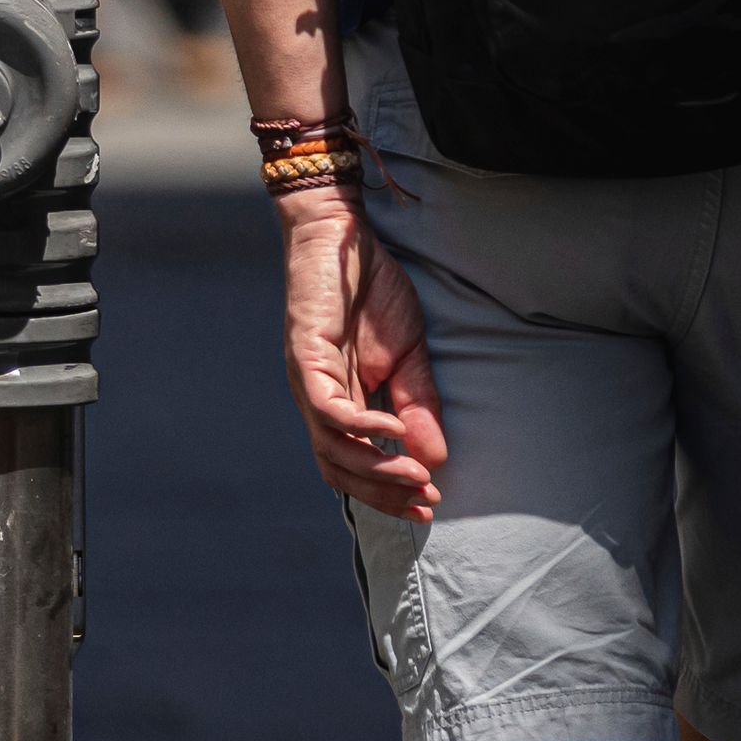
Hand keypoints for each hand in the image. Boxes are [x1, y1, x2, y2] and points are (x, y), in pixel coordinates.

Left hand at [275, 184, 444, 519]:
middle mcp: (316, 399)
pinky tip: (393, 428)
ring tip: (417, 474)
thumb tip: (435, 459)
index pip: (352, 466)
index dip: (387, 492)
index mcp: (338, 402)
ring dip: (375, 467)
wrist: (344, 235)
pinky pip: (327, 405)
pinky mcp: (305, 354)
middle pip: (337, 468)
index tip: (428, 505)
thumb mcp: (409, 356)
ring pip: (331, 445)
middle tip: (425, 501)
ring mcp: (307, 378)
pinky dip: (360, 425)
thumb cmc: (373, 293)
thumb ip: (417, 405)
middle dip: (383, 491)